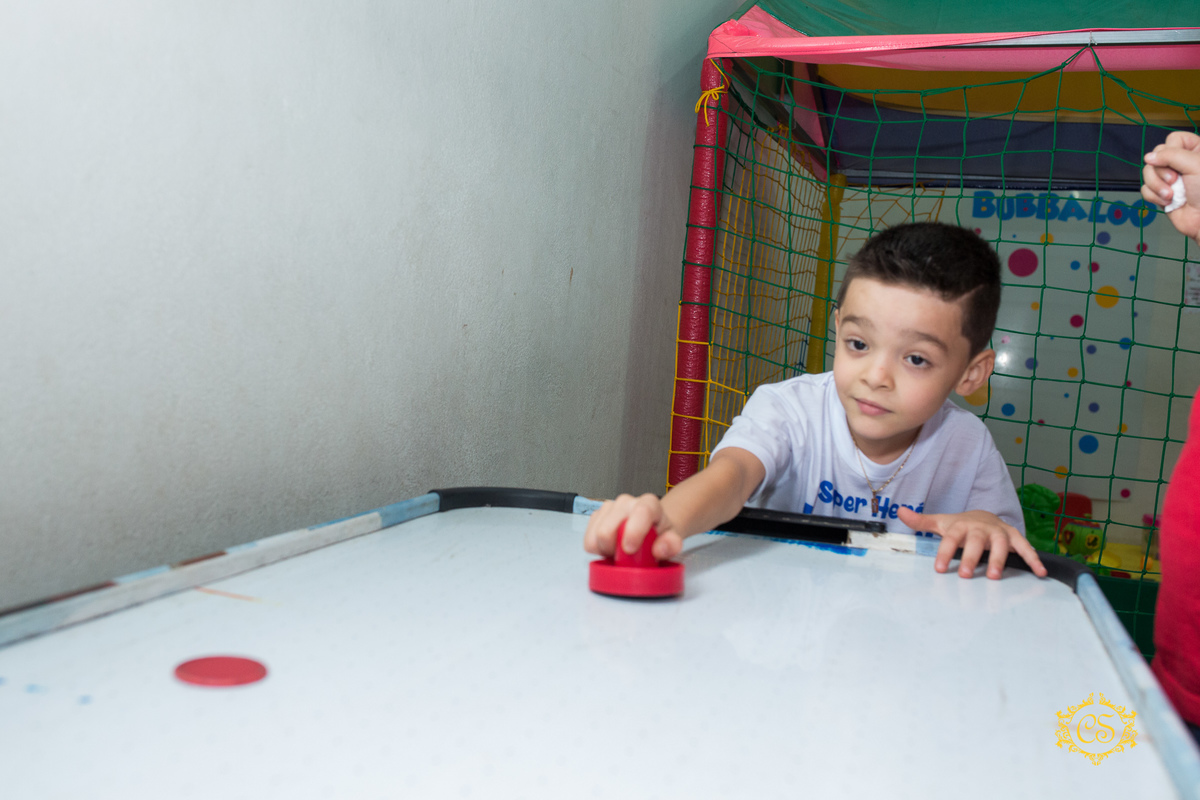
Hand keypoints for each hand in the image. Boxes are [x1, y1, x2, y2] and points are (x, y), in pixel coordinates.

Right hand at [583, 493, 683, 561]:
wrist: (651, 529)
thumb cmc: (660, 534)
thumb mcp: (672, 541)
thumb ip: (671, 545)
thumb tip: (660, 548)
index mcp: (648, 504)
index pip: (640, 511)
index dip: (633, 532)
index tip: (630, 549)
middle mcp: (626, 502)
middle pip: (607, 528)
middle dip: (615, 549)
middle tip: (628, 555)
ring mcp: (608, 508)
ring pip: (595, 536)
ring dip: (606, 550)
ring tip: (621, 550)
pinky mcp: (596, 517)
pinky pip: (588, 540)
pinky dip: (598, 549)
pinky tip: (612, 547)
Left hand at [896, 507, 1047, 579]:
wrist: (984, 516)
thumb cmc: (960, 525)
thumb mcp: (941, 522)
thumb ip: (921, 521)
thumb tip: (899, 511)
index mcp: (960, 526)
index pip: (950, 538)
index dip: (944, 553)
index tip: (938, 569)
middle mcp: (980, 528)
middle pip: (976, 541)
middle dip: (970, 557)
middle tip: (964, 574)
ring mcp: (999, 532)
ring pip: (1001, 544)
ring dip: (998, 559)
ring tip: (994, 576)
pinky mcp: (1015, 537)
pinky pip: (1025, 548)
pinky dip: (1033, 559)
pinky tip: (1040, 572)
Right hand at [1142, 131, 1199, 241]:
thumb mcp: (1194, 165)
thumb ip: (1170, 155)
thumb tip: (1149, 157)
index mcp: (1194, 151)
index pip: (1173, 139)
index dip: (1171, 149)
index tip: (1177, 161)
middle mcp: (1181, 163)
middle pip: (1156, 157)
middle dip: (1162, 171)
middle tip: (1174, 180)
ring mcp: (1169, 179)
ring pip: (1148, 173)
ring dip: (1157, 186)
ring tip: (1171, 195)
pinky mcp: (1160, 193)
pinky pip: (1145, 189)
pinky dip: (1154, 197)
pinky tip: (1168, 202)